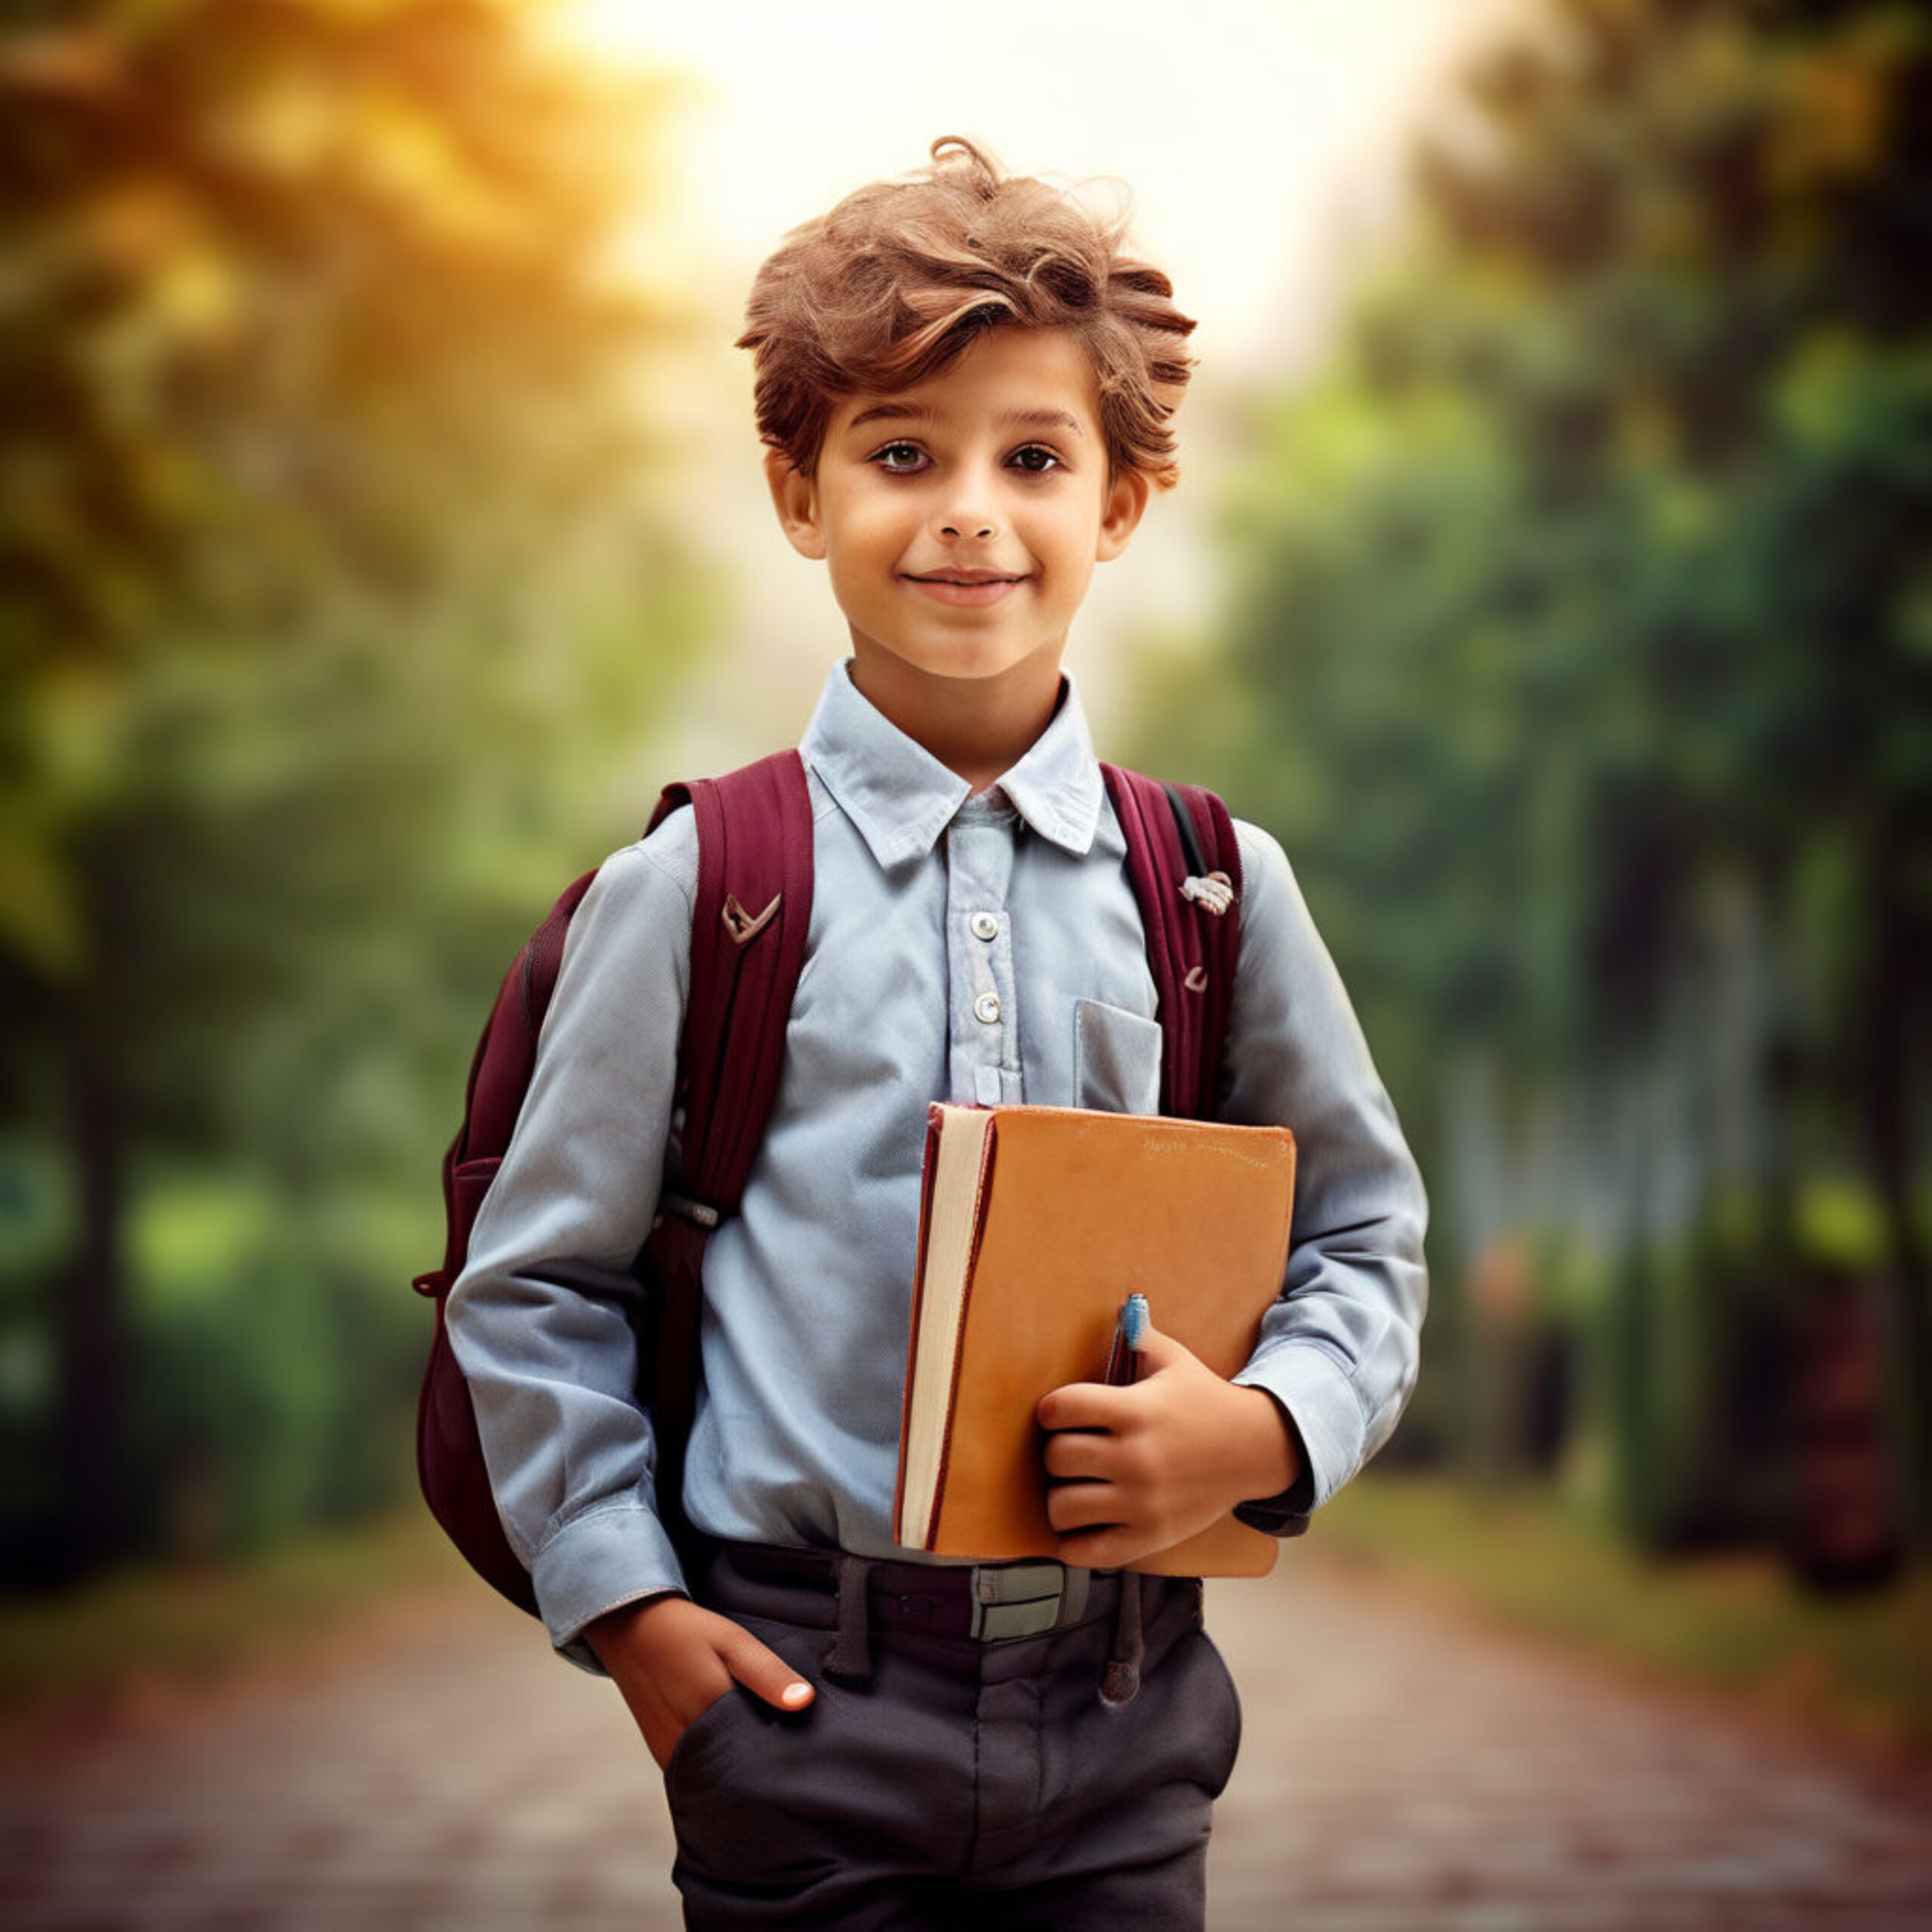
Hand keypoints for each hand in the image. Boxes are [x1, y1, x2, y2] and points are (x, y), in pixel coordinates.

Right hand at [584, 1593, 814, 1769]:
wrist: (633, 1631)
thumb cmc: (689, 1633)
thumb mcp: (734, 1642)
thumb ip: (768, 1674)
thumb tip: (805, 1702)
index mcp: (708, 1714)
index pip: (757, 1758)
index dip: (783, 1760)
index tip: (804, 1757)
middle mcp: (686, 1746)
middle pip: (736, 1777)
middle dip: (762, 1773)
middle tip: (790, 1763)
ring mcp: (671, 1757)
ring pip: (715, 1781)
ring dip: (739, 1773)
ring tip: (765, 1759)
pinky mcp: (663, 1757)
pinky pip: (697, 1775)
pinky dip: (717, 1769)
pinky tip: (735, 1753)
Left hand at [1035, 1321, 1299, 1569]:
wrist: (1255, 1449)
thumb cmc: (1204, 1400)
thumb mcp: (1175, 1360)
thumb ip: (1140, 1334)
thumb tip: (1119, 1305)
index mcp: (1136, 1411)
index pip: (1060, 1408)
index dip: (1051, 1409)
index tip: (1061, 1414)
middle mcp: (1136, 1458)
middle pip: (1057, 1458)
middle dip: (1056, 1452)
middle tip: (1071, 1450)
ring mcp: (1142, 1502)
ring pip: (1063, 1507)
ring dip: (1060, 1497)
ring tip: (1074, 1487)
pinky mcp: (1150, 1536)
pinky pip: (1087, 1552)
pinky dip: (1072, 1543)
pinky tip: (1081, 1525)